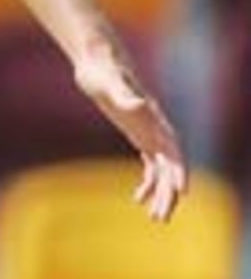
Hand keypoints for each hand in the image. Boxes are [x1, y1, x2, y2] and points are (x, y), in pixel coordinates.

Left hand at [73, 47, 188, 221]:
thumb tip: (137, 103)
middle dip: (168, 192)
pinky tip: (139, 198)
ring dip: (161, 192)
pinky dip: (148, 181)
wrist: (97, 60)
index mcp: (153, 119)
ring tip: (155, 217)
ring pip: (162, 169)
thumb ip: (123, 94)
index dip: (178, 171)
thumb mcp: (109, 82)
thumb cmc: (102, 70)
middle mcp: (156, 127)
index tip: (181, 192)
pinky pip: (150, 163)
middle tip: (161, 218)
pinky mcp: (138, 134)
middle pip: (170, 165)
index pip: (173, 150)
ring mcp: (148, 132)